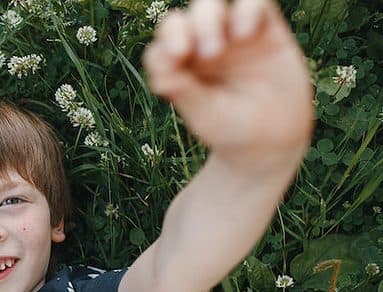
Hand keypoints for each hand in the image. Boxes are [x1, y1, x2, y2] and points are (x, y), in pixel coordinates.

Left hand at [142, 0, 314, 160]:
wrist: (274, 137)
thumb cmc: (231, 128)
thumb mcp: (204, 115)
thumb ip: (181, 89)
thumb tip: (159, 65)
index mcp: (178, 69)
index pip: (159, 48)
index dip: (164, 46)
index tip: (176, 59)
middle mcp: (199, 48)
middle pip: (178, 20)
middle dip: (183, 30)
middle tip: (207, 56)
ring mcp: (229, 35)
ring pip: (210, 4)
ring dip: (208, 18)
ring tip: (219, 48)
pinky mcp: (264, 28)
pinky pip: (255, 1)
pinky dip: (247, 9)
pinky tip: (245, 33)